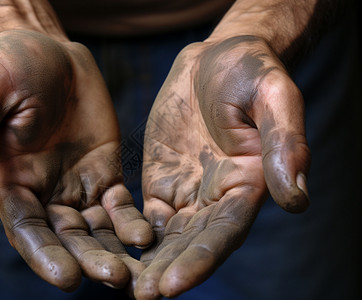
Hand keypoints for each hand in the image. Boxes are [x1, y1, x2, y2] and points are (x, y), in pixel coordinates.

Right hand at [0, 30, 152, 291]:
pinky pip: (121, 205)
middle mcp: (45, 194)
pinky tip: (146, 236)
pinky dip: (133, 222)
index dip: (46, 255)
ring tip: (136, 267)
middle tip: (115, 277)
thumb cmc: (10, 67)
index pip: (28, 230)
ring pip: (97, 229)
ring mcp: (78, 187)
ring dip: (114, 250)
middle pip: (67, 238)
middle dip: (89, 259)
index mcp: (11, 183)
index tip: (68, 279)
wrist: (50, 54)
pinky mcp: (105, 174)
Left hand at [135, 36, 309, 298]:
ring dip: (144, 261)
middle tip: (140, 296)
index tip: (171, 285)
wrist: (216, 59)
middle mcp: (217, 198)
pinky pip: (142, 214)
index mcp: (247, 186)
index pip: (224, 233)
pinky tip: (107, 249)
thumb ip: (285, 145)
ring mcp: (187, 192)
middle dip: (166, 271)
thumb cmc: (251, 73)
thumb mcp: (273, 97)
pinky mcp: (161, 182)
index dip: (200, 260)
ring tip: (117, 283)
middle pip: (192, 244)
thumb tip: (296, 199)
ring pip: (165, 237)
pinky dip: (127, 234)